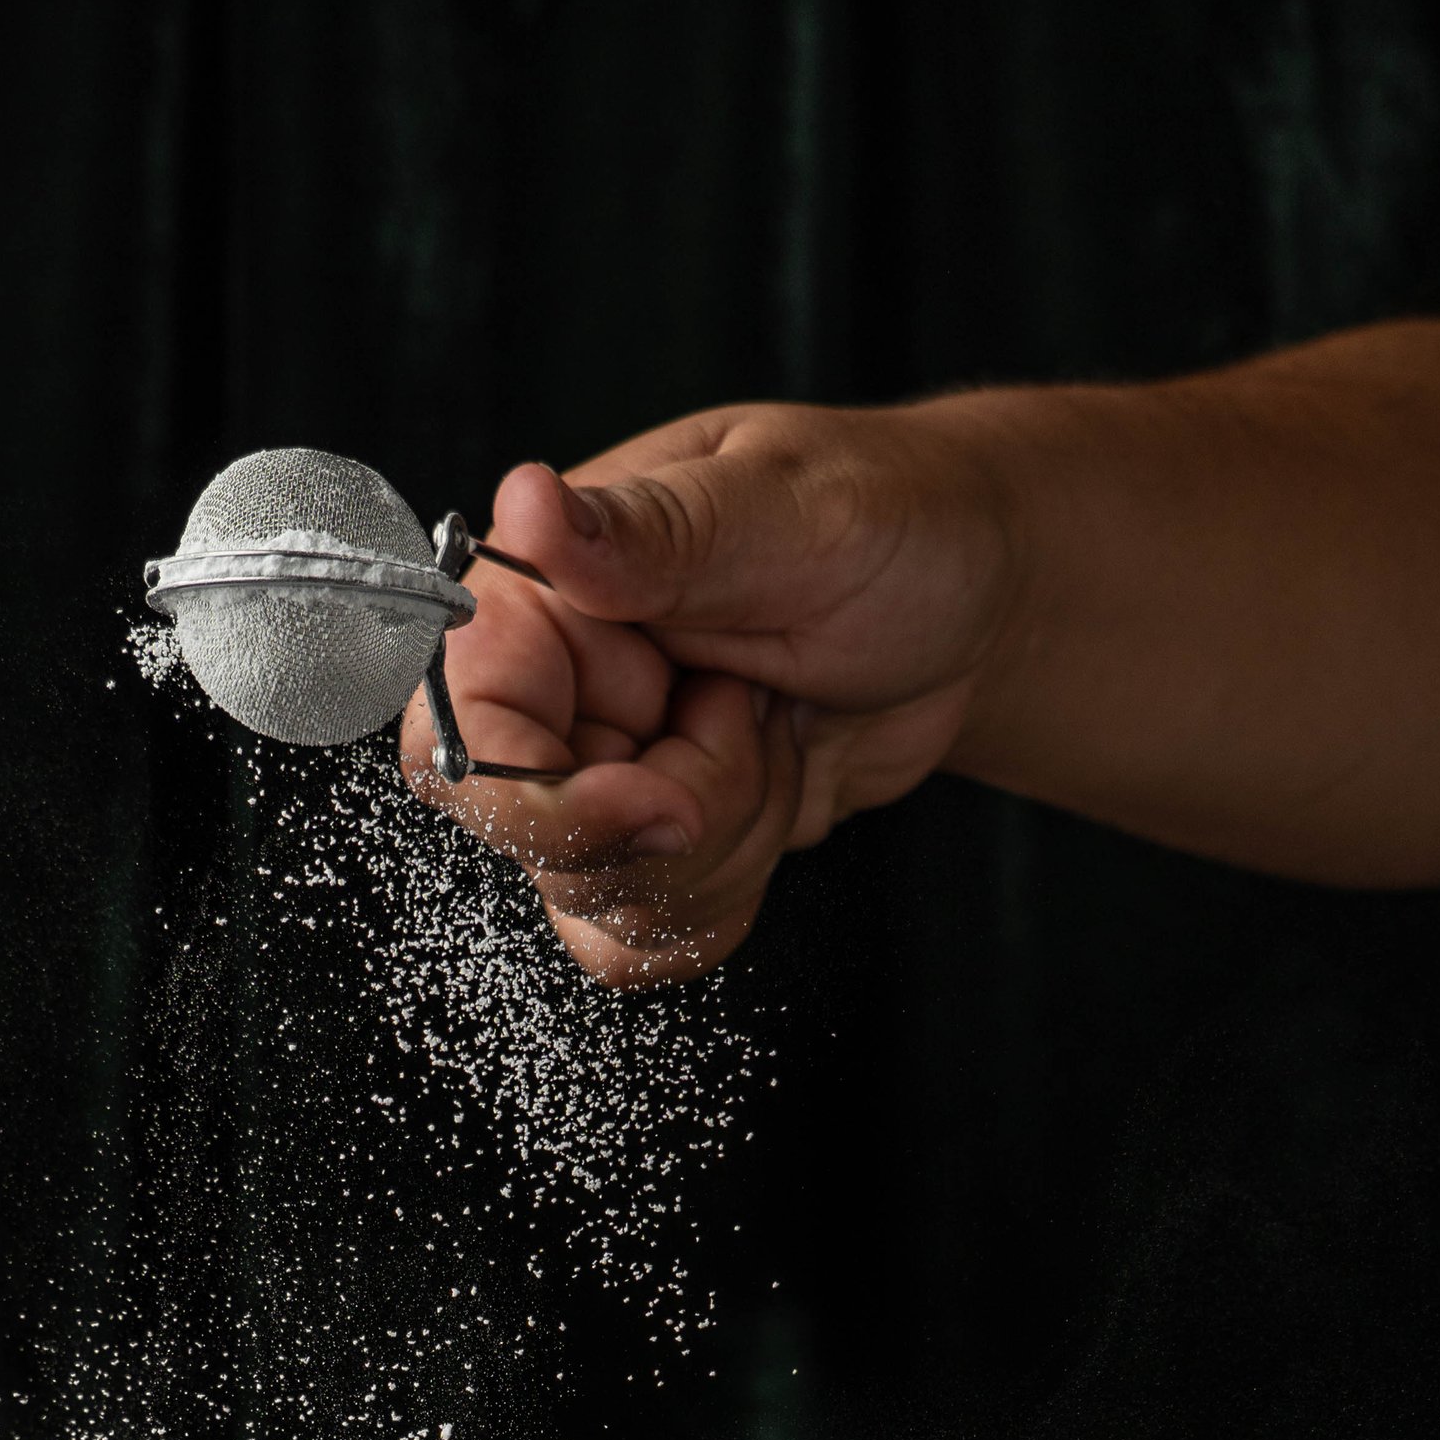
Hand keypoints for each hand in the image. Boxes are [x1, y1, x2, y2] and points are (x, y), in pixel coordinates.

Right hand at [400, 401, 1016, 980]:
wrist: (979, 600)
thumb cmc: (897, 520)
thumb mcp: (788, 515)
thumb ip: (651, 534)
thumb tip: (526, 502)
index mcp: (549, 589)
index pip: (460, 735)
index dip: (542, 800)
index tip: (660, 799)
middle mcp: (554, 690)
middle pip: (542, 843)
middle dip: (685, 815)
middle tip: (759, 709)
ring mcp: (599, 774)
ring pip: (605, 901)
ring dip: (728, 842)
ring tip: (777, 726)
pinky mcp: (653, 841)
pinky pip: (644, 936)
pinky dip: (724, 898)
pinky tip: (774, 800)